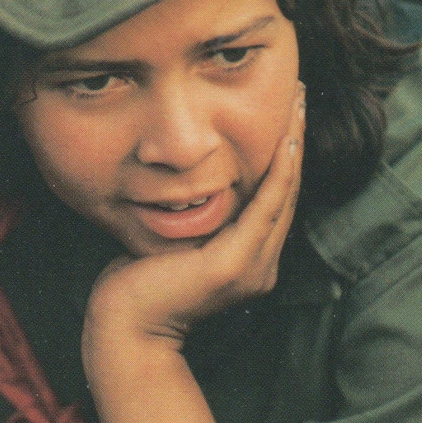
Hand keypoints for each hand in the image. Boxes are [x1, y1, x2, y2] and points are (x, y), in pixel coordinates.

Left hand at [84, 83, 304, 350]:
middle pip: (288, 191)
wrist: (124, 330)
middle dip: (294, 138)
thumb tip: (191, 183)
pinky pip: (266, 208)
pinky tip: (285, 141)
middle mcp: (260, 266)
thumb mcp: (175, 242)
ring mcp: (251, 268)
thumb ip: (194, 219)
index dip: (285, 155)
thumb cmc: (138, 286)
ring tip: (296, 102)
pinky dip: (279, 173)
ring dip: (293, 144)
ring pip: (284, 194)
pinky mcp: (233, 266)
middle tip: (298, 92)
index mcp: (249, 262)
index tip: (285, 111)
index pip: (275, 199)